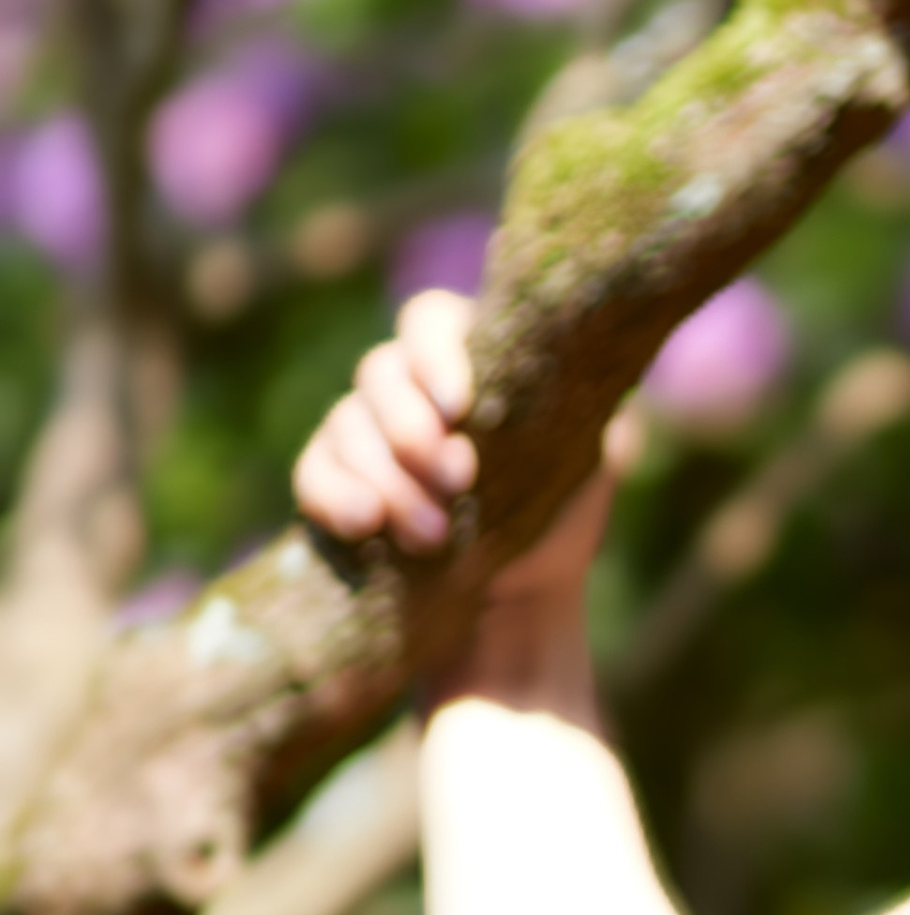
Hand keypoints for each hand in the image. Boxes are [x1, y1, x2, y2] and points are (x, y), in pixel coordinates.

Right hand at [292, 287, 637, 614]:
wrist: (523, 594)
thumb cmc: (562, 511)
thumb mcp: (593, 454)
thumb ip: (582, 402)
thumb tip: (593, 356)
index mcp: (468, 357)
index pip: (429, 320)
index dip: (435, 353)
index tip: (461, 405)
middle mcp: (408, 383)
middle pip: (380, 372)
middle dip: (412, 428)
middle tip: (458, 480)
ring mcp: (363, 429)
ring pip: (345, 423)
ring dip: (388, 478)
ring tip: (433, 534)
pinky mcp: (332, 480)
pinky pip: (312, 471)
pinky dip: (334, 495)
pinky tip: (366, 525)